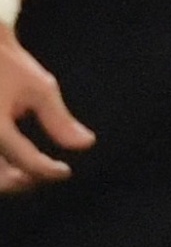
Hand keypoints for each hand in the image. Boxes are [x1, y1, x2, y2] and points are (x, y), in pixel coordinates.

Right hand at [0, 37, 93, 188]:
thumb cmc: (8, 64)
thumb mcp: (38, 88)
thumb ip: (59, 120)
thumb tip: (86, 144)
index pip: (26, 160)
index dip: (49, 171)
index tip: (65, 171)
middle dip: (20, 183)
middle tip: (40, 177)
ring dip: (4, 178)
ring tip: (26, 173)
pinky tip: (9, 160)